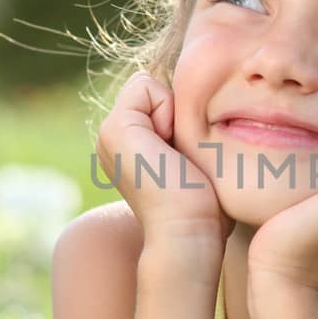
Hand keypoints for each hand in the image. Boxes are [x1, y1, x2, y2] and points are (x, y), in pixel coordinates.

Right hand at [95, 72, 231, 245]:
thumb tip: (209, 108)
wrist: (190, 234)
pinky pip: (146, 84)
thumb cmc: (206, 208)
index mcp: (128, 146)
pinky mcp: (114, 128)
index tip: (187, 156)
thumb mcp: (196, 161)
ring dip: (176, 114)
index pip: (158, 94)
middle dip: (178, 112)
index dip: (181, 114)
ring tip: (178, 155)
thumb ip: (188, 133)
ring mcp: (108, 133)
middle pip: (154, 89)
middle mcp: (112, 138)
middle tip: (184, 156)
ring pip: (150, 86)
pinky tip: (170, 150)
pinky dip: (168, 109)